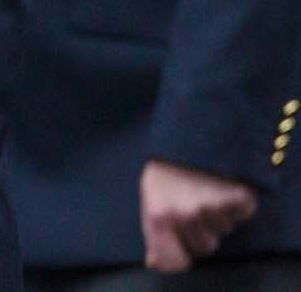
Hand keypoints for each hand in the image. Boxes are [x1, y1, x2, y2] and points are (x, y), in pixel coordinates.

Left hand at [140, 159, 257, 272]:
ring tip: (206, 188)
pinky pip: (241, 215)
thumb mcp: (149, 194)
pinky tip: (223, 184)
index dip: (179, 257)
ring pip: (224, 230)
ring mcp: (213, 208)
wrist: (192, 129)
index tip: (181, 247)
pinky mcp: (238, 198)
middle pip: (204, 247)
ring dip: (219, 215)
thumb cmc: (165, 164)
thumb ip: (152, 231)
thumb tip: (154, 262)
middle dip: (201, 231)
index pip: (173, 262)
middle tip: (194, 202)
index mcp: (158, 217)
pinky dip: (237, 203)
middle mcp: (185, 216)